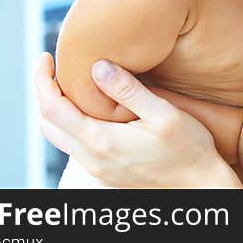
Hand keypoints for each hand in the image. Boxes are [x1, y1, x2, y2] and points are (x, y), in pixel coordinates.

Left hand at [34, 53, 240, 187]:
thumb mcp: (163, 113)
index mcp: (101, 141)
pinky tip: (91, 108)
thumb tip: (97, 66)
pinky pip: (75, 146)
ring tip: (70, 83)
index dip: (42, 80)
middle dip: (44, 92)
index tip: (45, 56)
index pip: (52, 108)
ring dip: (56, 109)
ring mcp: (97, 169)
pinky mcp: (105, 173)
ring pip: (59, 137)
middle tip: (52, 66)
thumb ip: (129, 90)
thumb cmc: (189, 149)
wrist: (200, 185)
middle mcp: (92, 159)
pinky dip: (71, 123)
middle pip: (47, 124)